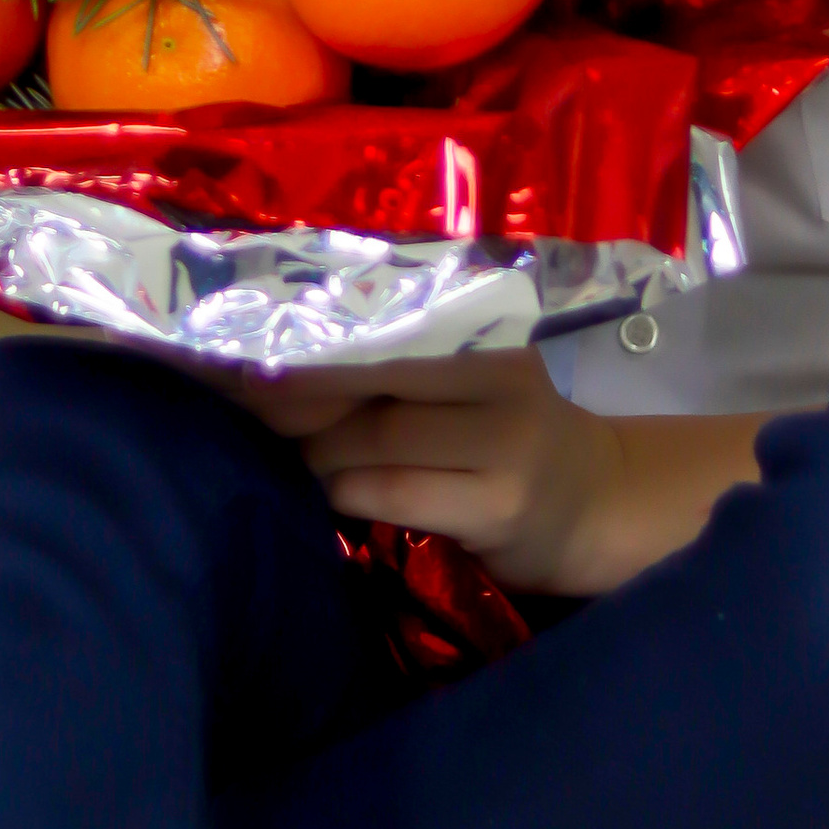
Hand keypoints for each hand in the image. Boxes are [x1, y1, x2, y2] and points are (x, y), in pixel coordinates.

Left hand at [227, 353, 623, 595]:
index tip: (232, 349)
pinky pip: (391, 492)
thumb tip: (266, 369)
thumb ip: (389, 367)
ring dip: (315, 455)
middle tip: (243, 405)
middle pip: (366, 377)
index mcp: (482, 329)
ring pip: (370, 438)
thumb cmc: (505, 434)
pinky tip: (336, 498)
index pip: (375, 323)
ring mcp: (504, 440)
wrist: (596, 502)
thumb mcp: (462, 383)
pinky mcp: (499, 504)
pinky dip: (347, 495)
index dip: (301, 339)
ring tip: (299, 461)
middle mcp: (496, 373)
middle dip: (292, 397)